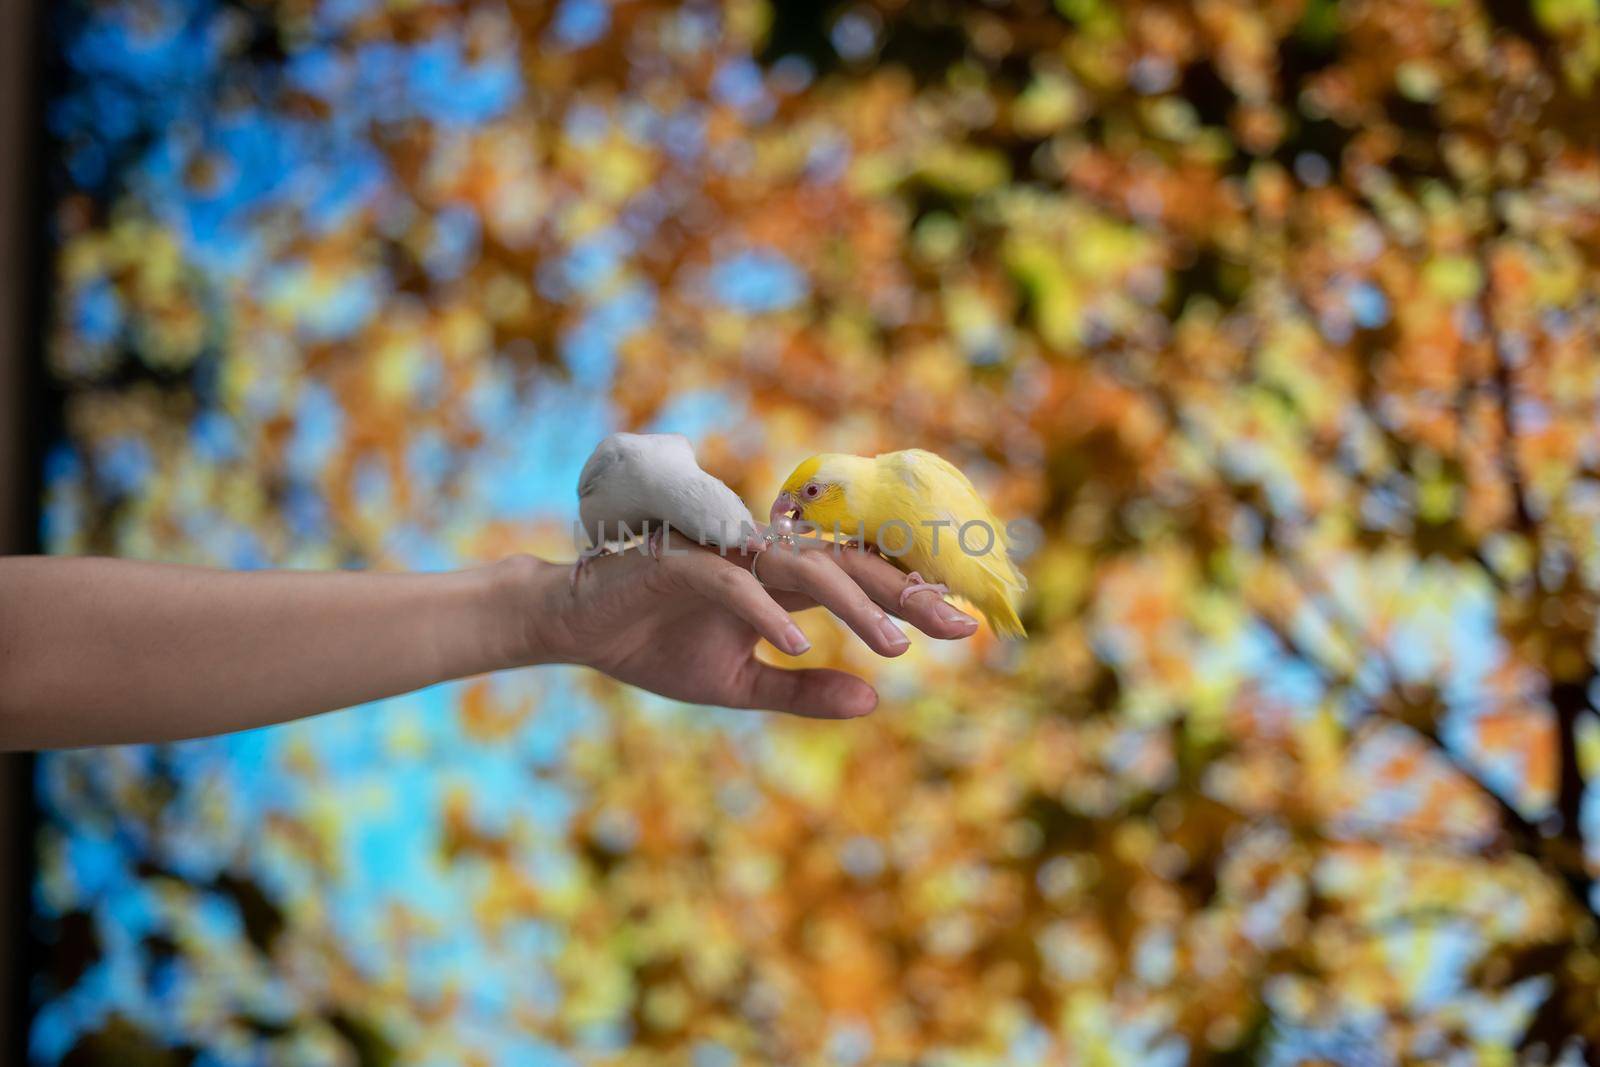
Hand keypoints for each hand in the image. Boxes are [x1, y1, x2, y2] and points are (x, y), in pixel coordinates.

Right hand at [497, 540, 978, 718]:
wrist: (575, 628)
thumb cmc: (656, 646)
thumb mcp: (738, 685)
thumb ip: (803, 691)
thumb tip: (875, 701)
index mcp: (779, 582)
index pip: (858, 582)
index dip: (910, 599)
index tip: (964, 628)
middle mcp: (761, 559)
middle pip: (848, 565)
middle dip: (907, 594)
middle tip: (960, 627)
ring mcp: (723, 555)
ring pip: (803, 569)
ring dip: (853, 605)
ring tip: (896, 646)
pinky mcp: (679, 563)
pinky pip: (734, 584)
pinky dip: (766, 614)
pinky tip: (797, 647)